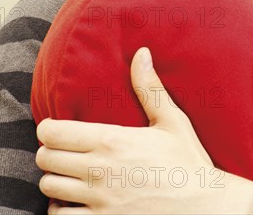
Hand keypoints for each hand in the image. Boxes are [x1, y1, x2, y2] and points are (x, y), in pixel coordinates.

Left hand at [36, 47, 252, 213]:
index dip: (48, 129)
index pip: (53, 132)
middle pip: (45, 159)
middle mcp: (99, 171)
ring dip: (54, 180)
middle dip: (49, 152)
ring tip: (67, 175)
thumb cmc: (189, 162)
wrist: (206, 208)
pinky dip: (61, 209)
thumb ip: (150, 88)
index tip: (56, 129)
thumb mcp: (173, 121)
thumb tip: (142, 53)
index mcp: (113, 140)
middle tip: (62, 151)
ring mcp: (99, 201)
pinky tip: (74, 202)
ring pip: (49, 188)